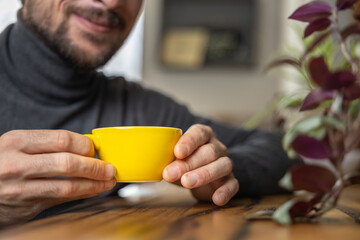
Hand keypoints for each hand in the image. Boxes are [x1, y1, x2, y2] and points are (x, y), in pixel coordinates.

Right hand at [0, 130, 115, 226]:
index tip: (96, 150)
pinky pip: (62, 199)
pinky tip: (93, 190)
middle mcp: (18, 165)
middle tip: (110, 169)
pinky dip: (82, 194)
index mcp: (17, 142)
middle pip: (68, 163)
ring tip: (108, 181)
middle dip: (95, 167)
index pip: (63, 139)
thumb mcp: (18, 146)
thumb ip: (48, 146)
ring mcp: (21, 189)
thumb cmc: (4, 163)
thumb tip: (87, 149)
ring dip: (94, 184)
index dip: (86, 145)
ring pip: (68, 186)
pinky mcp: (27, 207)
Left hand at [163, 124, 238, 205]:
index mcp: (203, 135)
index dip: (189, 141)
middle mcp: (216, 147)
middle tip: (171, 173)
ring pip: (222, 166)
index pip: (199, 133)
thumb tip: (148, 163)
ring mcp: (225, 163)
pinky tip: (216, 199)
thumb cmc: (183, 163)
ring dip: (204, 174)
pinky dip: (226, 192)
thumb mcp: (172, 159)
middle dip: (189, 163)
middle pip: (209, 152)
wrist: (197, 177)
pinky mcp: (230, 181)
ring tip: (187, 183)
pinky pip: (233, 184)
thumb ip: (165, 159)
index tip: (177, 152)